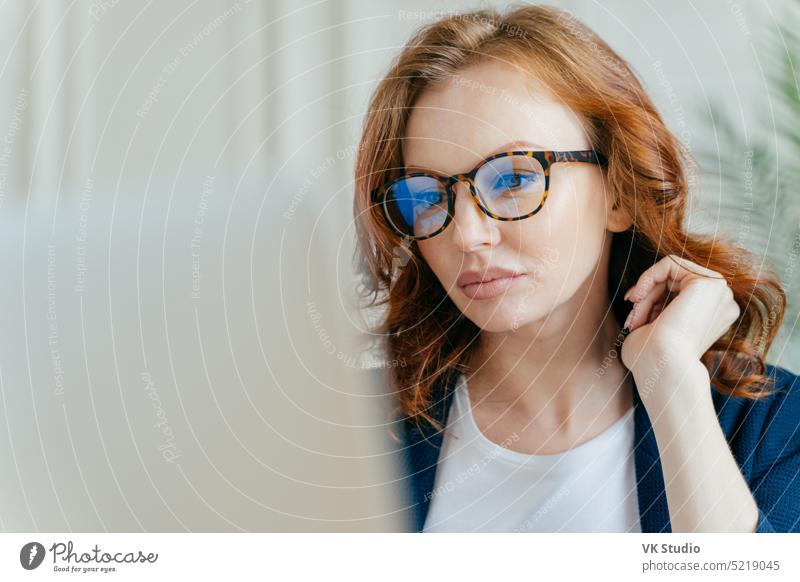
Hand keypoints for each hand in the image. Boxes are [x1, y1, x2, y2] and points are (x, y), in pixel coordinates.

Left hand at [619, 254, 739, 379]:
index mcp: (714, 315)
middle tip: (632, 319)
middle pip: (674, 281)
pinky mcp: (710, 282)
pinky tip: (638, 297)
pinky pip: (670, 263)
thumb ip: (661, 308)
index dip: (651, 298)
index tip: (633, 313)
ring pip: (670, 273)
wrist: (662, 367)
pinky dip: (648, 277)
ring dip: (646, 294)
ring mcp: (721, 291)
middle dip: (647, 297)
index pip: (678, 291)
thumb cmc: (651, 359)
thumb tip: (646, 291)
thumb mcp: (657, 327)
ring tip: (636, 318)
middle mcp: (723, 302)